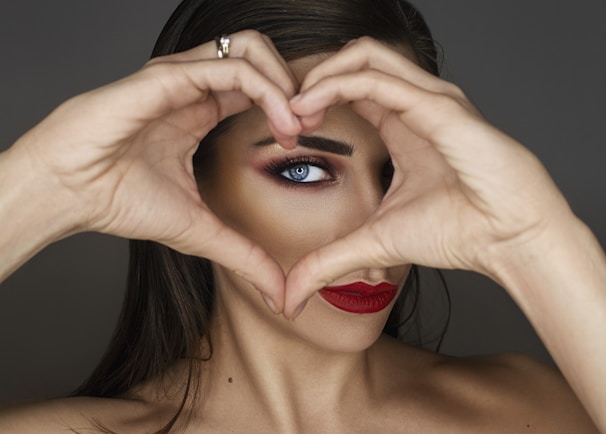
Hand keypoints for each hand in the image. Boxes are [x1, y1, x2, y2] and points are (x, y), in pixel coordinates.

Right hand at [10, 30, 300, 305]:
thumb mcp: (201, 231)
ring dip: (285, 82)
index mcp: (201, 110)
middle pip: (261, 54)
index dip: (291, 104)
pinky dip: (265, 89)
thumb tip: (282, 296)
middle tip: (310, 125)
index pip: (259, 85)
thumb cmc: (119, 201)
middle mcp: (195, 86)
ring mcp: (181, 78)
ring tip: (297, 124)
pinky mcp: (167, 78)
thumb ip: (244, 256)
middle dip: (296, 84)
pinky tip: (281, 122)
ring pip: (250, 50)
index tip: (310, 137)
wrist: (68, 194)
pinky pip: (228, 67)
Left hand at [284, 37, 573, 316]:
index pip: (352, 86)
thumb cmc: (458, 232)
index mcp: (403, 124)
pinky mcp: (440, 107)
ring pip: (365, 56)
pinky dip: (336, 86)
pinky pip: (378, 80)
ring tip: (292, 108)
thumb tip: (289, 299)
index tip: (287, 128)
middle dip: (312, 76)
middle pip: (356, 58)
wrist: (508, 240)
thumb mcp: (374, 243)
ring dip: (319, 75)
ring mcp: (430, 99)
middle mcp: (416, 103)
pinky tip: (308, 108)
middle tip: (283, 112)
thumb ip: (328, 262)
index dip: (314, 98)